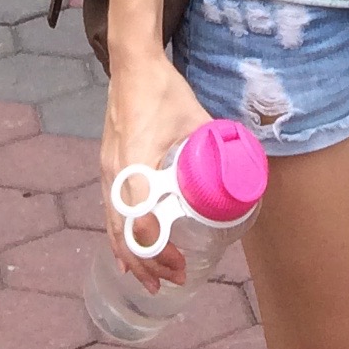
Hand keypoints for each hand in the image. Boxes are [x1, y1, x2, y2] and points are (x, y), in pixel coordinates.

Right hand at [101, 55, 212, 290]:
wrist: (131, 65)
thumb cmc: (161, 89)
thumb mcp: (193, 115)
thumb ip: (215, 142)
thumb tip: (242, 167)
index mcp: (135, 160)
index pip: (139, 216)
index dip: (156, 246)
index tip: (178, 261)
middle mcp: (115, 171)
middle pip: (123, 231)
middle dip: (148, 262)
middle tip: (176, 278)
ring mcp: (107, 171)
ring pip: (113, 227)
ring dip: (133, 257)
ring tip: (154, 282)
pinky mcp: (107, 168)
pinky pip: (110, 213)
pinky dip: (120, 240)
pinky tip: (128, 259)